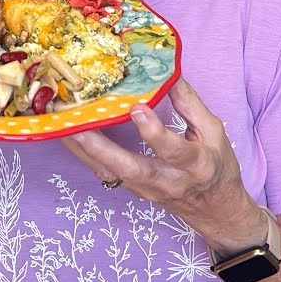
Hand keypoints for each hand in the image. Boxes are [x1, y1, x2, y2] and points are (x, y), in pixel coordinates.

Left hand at [60, 78, 265, 254]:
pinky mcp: (134, 190)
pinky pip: (106, 173)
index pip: (173, 150)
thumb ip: (189, 103)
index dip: (153, 132)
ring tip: (63, 126)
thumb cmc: (217, 167)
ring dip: (86, 151)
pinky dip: (87, 155)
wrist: (215, 210)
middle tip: (79, 127)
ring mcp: (148, 190)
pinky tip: (71, 136)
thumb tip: (167, 71)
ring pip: (112, 174)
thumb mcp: (213, 131)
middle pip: (133, 170)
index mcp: (196, 164)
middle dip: (103, 149)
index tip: (136, 107)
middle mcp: (169, 181)